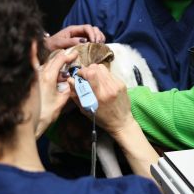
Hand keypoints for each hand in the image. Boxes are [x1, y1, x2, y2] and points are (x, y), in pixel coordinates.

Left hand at [35, 50, 77, 137]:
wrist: (29, 123)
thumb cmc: (45, 114)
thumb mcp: (61, 101)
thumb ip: (67, 90)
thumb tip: (70, 83)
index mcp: (48, 77)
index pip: (59, 60)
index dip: (68, 56)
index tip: (75, 54)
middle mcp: (39, 74)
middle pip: (52, 60)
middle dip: (62, 58)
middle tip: (71, 58)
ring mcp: (33, 77)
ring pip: (46, 65)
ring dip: (55, 65)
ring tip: (63, 70)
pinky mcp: (30, 83)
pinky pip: (37, 70)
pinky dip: (44, 67)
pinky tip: (45, 65)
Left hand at [44, 25, 105, 51]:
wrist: (46, 50)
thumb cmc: (51, 46)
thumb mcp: (59, 43)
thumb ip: (70, 41)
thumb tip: (84, 41)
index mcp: (73, 30)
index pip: (87, 27)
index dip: (92, 33)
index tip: (94, 42)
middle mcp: (79, 32)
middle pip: (93, 29)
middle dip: (98, 35)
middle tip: (98, 45)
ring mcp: (81, 38)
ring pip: (95, 34)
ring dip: (99, 38)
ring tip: (99, 46)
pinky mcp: (83, 44)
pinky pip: (93, 41)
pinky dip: (98, 43)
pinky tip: (98, 48)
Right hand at [68, 64, 159, 180]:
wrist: (123, 125)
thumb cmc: (103, 121)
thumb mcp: (87, 111)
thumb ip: (78, 96)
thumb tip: (70, 82)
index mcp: (103, 94)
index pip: (91, 72)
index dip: (82, 73)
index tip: (79, 78)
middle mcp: (113, 87)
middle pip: (98, 67)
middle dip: (89, 71)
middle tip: (85, 80)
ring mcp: (119, 85)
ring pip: (104, 69)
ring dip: (96, 73)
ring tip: (93, 83)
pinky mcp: (123, 85)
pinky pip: (110, 75)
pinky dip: (103, 77)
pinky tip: (101, 86)